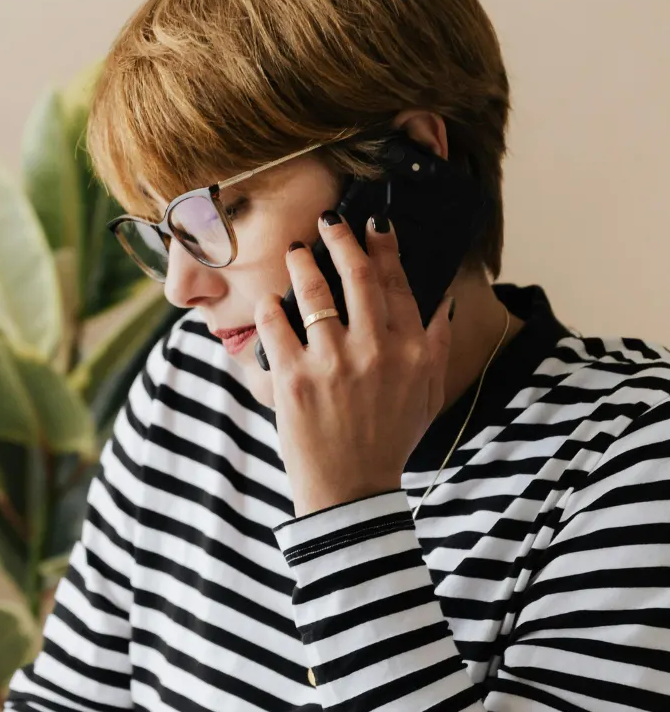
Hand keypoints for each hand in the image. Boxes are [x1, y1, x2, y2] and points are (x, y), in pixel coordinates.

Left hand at [256, 210, 452, 516]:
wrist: (351, 490)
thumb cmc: (389, 441)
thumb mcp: (428, 394)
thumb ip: (437, 346)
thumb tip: (442, 301)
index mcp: (411, 351)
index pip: (397, 283)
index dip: (384, 246)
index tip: (375, 222)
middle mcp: (375, 350)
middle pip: (357, 275)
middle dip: (341, 238)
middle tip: (329, 221)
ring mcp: (332, 363)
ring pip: (314, 293)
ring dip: (302, 263)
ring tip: (294, 251)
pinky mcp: (294, 378)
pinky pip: (276, 325)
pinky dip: (270, 307)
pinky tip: (268, 300)